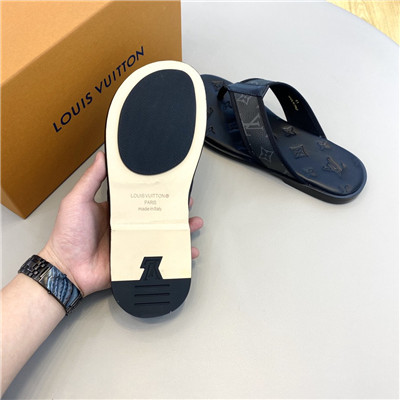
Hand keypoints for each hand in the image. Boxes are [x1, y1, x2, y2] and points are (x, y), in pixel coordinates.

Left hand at [39, 151, 202, 296]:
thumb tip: (102, 156)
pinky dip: (174, 255)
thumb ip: (91, 179)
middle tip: (186, 202)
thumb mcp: (77, 200)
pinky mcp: (136, 259)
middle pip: (156, 214)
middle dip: (174, 208)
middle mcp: (128, 224)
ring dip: (179, 229)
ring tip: (192, 223)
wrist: (66, 270)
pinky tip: (185, 251)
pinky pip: (159, 255)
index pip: (140, 196)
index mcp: (116, 209)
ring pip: (162, 233)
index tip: (169, 182)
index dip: (156, 189)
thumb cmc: (68, 235)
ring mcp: (133, 242)